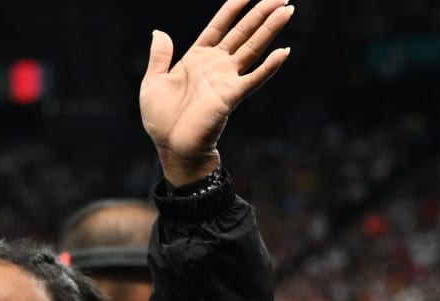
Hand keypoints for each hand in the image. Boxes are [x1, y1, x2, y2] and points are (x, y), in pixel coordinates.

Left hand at [140, 0, 293, 184]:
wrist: (171, 147)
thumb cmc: (161, 120)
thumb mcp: (152, 83)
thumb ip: (159, 57)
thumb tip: (158, 31)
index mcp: (197, 58)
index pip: (219, 26)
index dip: (233, 9)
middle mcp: (216, 65)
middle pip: (243, 32)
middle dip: (261, 13)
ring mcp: (225, 79)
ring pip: (252, 48)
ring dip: (270, 30)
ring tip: (287, 10)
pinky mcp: (230, 96)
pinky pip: (253, 79)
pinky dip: (268, 66)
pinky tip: (283, 52)